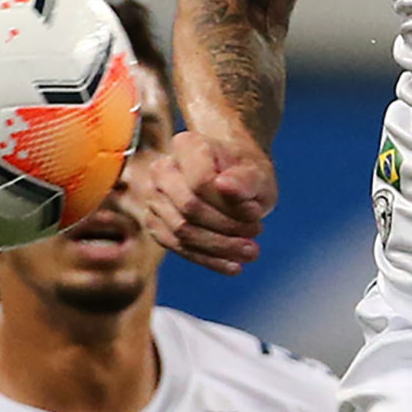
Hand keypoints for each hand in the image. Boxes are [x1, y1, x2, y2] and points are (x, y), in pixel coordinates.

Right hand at [127, 131, 276, 275]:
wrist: (231, 177)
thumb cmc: (245, 173)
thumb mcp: (257, 173)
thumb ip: (245, 179)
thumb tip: (225, 185)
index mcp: (186, 145)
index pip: (201, 183)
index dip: (229, 204)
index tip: (256, 213)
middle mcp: (162, 169)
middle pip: (189, 209)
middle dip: (225, 228)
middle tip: (257, 234)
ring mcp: (153, 197)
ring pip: (181, 232)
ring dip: (218, 247)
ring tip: (251, 252)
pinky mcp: (154, 223)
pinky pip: (177, 247)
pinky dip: (207, 258)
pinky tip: (233, 266)